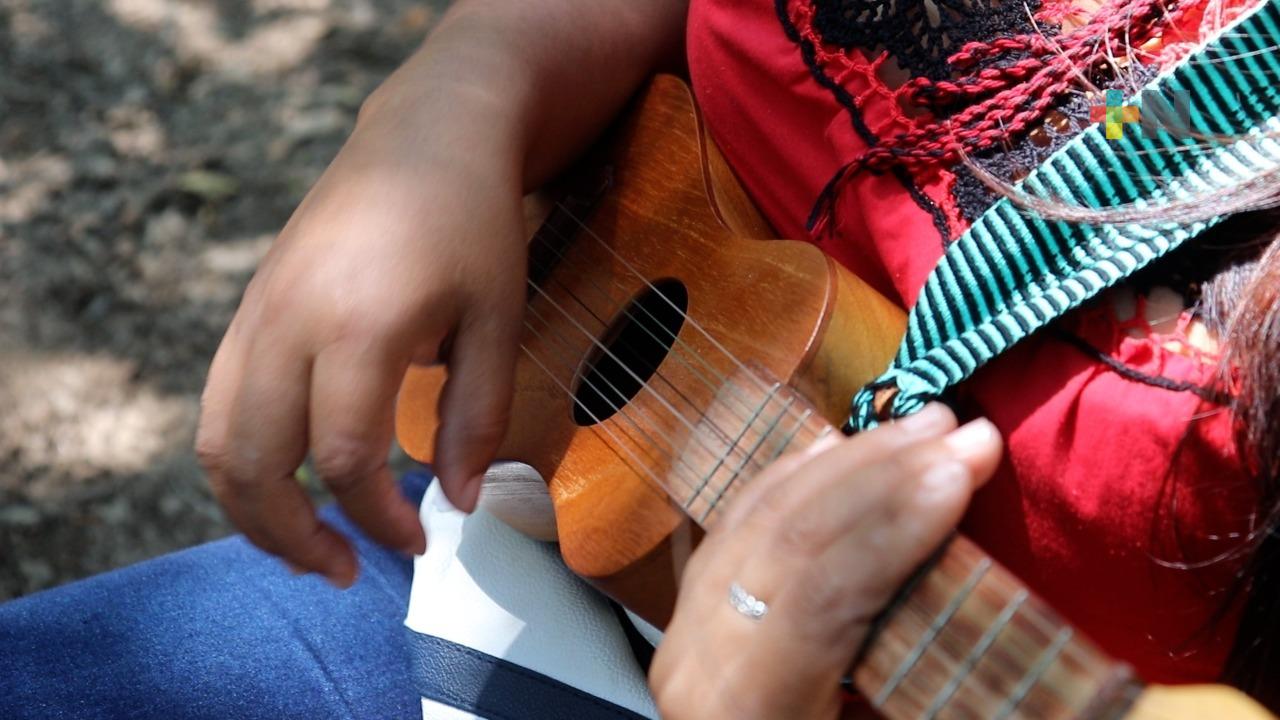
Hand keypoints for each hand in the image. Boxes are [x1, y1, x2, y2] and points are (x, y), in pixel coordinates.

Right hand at [195, 90, 526, 586]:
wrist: (426, 134)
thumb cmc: (474, 225)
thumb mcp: (499, 319)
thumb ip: (478, 417)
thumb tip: (458, 504)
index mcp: (360, 328)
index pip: (344, 461)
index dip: (378, 520)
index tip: (420, 542)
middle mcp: (289, 323)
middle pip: (256, 465)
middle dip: (294, 538)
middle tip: (345, 572)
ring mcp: (257, 313)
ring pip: (217, 441)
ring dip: (251, 510)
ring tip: (306, 545)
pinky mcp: (249, 307)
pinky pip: (217, 403)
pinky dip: (239, 460)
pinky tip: (288, 480)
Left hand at [649, 404, 1002, 719]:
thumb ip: (931, 684)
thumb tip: (1017, 641)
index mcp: (744, 703)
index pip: (818, 589)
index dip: (893, 523)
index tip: (963, 471)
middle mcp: (700, 658)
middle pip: (789, 536)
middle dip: (883, 474)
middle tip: (961, 435)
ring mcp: (687, 629)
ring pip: (762, 516)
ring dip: (848, 463)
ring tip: (922, 428)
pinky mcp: (694, 612)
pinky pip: (739, 523)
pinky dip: (793, 478)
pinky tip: (837, 445)